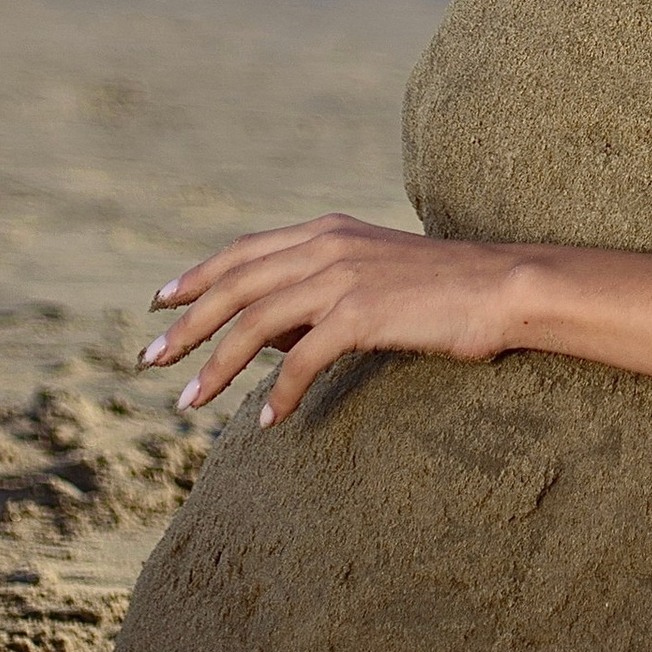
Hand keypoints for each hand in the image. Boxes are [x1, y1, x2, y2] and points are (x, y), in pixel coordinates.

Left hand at [140, 212, 521, 427]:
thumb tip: (264, 335)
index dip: (196, 276)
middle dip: (185, 325)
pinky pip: (301, 358)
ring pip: (254, 322)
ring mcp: (343, 275)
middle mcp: (326, 244)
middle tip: (148, 360)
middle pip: (234, 285)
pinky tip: (268, 421)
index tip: (160, 304)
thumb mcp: (372, 276)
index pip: (243, 251)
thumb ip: (318, 293)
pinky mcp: (362, 312)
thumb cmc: (443, 288)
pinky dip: (277, 392)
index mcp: (327, 230)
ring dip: (214, 366)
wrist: (502, 285)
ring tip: (187, 403)